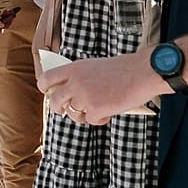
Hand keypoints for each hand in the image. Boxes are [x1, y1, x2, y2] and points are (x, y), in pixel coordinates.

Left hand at [39, 52, 163, 125]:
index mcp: (74, 68)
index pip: (46, 78)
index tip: (48, 93)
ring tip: (96, 110)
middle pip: (54, 100)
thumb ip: (80, 78)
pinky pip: (90, 120)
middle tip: (64, 111)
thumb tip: (69, 94)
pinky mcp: (95, 109)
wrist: (143, 72)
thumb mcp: (94, 67)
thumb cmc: (124, 69)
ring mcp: (84, 96)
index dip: (45, 88)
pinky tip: (110, 112)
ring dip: (82, 115)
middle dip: (58, 108)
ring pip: (73, 113)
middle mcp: (75, 82)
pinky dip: (100, 119)